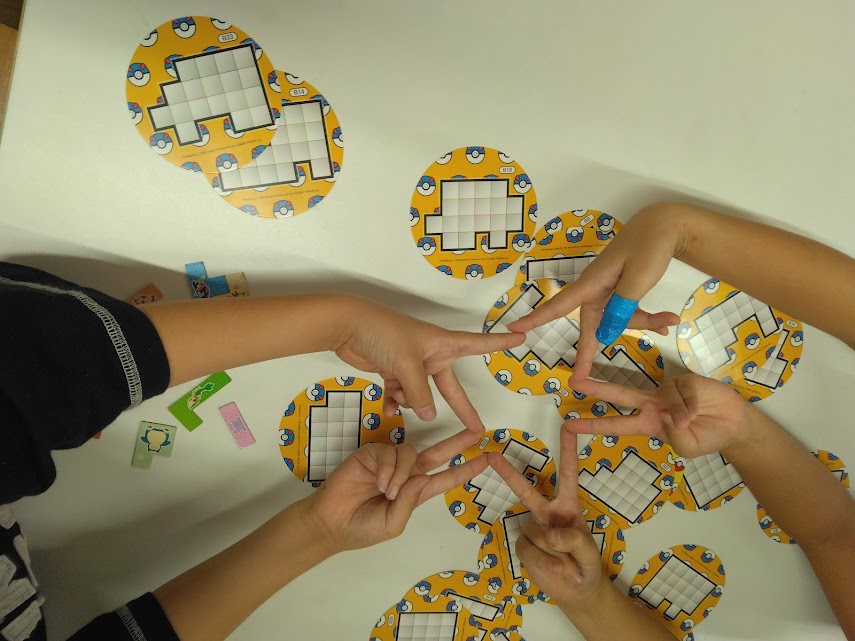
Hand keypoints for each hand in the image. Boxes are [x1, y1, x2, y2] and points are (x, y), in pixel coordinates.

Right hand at [303, 429, 488, 552]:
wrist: (331, 522)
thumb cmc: (363, 528)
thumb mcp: (393, 524)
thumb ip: (410, 502)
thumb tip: (424, 477)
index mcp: (415, 492)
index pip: (445, 478)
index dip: (466, 469)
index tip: (486, 460)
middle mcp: (406, 473)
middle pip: (437, 453)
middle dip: (457, 443)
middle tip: (477, 432)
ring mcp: (389, 462)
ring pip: (410, 453)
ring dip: (401, 474)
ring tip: (386, 492)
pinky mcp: (372, 453)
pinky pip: (389, 453)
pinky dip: (387, 469)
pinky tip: (377, 482)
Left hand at [332, 297, 523, 428]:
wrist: (347, 326)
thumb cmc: (383, 333)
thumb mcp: (407, 365)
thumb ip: (420, 393)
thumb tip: (430, 415)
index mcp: (441, 344)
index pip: (478, 344)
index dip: (499, 343)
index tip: (521, 337)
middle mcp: (429, 354)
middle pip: (449, 387)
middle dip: (460, 408)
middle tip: (476, 430)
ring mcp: (410, 364)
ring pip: (420, 395)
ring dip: (410, 401)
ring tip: (396, 395)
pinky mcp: (392, 371)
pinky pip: (401, 395)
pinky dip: (394, 402)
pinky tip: (386, 408)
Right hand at [487, 429, 604, 607]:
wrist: (576, 593)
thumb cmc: (587, 568)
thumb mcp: (590, 554)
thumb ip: (575, 541)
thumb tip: (550, 534)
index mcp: (569, 507)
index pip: (568, 475)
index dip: (568, 450)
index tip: (567, 425)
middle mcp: (548, 513)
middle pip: (526, 490)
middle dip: (508, 473)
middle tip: (491, 455)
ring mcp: (534, 529)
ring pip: (533, 533)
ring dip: (551, 553)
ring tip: (566, 566)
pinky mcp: (524, 546)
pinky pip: (527, 549)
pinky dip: (541, 562)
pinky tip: (553, 569)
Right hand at [505, 207, 682, 379]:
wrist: (665, 225)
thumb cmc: (648, 247)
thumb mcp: (637, 279)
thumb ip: (621, 308)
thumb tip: (605, 335)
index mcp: (591, 284)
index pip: (558, 306)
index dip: (536, 319)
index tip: (514, 329)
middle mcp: (595, 290)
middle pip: (592, 325)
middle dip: (591, 350)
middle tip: (579, 380)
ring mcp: (608, 291)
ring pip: (616, 319)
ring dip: (641, 323)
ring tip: (669, 320)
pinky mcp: (621, 291)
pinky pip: (627, 311)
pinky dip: (647, 318)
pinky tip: (667, 321)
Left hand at [565, 374, 754, 458]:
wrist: (733, 425)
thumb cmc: (706, 437)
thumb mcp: (687, 447)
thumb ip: (674, 435)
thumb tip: (665, 415)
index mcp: (647, 423)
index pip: (615, 424)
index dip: (592, 425)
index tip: (568, 425)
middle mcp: (651, 404)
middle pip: (619, 393)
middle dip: (597, 387)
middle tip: (574, 382)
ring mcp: (666, 390)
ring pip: (662, 398)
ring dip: (678, 412)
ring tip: (691, 420)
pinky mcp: (684, 380)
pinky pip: (681, 392)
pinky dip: (690, 405)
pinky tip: (699, 410)